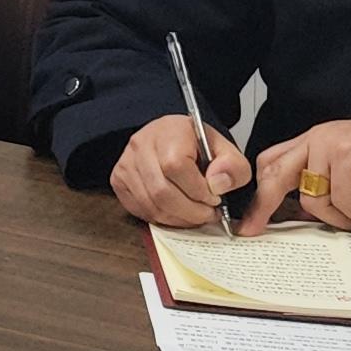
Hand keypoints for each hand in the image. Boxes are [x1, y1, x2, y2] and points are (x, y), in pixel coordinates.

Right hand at [110, 112, 253, 228]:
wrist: (170, 139)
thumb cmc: (195, 145)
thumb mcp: (225, 150)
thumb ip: (232, 167)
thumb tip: (217, 185)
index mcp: (169, 131)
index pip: (176, 166)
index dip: (198, 190)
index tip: (214, 198)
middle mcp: (141, 145)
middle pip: (161, 191)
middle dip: (191, 211)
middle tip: (208, 214)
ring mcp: (126, 163)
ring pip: (150, 204)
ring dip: (178, 218)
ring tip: (195, 215)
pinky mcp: (118, 180)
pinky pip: (140, 209)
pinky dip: (162, 219)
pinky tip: (177, 213)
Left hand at [239, 110, 350, 235]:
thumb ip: (326, 187)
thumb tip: (300, 214)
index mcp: (314, 139)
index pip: (272, 161)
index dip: (259, 190)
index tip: (251, 219)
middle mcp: (318, 139)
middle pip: (275, 175)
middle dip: (263, 206)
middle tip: (256, 229)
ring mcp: (332, 146)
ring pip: (314, 198)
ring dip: (338, 219)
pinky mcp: (350, 157)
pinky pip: (344, 202)